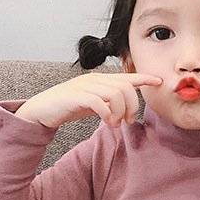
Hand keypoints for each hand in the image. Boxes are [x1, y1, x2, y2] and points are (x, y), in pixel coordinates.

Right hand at [15, 73, 161, 128]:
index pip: (126, 76)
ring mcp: (84, 87)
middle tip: (128, 121)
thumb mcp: (93, 104)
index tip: (158, 82)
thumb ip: (108, 103)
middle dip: (132, 105)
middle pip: (125, 87)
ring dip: (121, 111)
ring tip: (116, 124)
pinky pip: (99, 102)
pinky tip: (107, 122)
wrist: (41, 111)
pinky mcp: (75, 97)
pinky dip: (107, 114)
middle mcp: (94, 79)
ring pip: (115, 94)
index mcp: (99, 80)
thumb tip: (125, 109)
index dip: (144, 78)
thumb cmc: (67, 107)